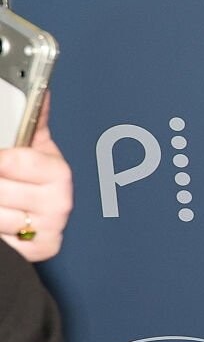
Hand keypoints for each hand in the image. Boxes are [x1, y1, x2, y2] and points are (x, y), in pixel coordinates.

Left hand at [0, 106, 72, 262]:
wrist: (42, 215)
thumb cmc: (35, 178)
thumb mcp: (34, 146)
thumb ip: (32, 119)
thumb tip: (41, 90)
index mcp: (58, 173)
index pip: (12, 162)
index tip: (1, 160)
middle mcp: (59, 203)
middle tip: (0, 181)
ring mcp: (49, 229)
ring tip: (1, 200)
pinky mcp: (40, 251)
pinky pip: (4, 241)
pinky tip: (4, 220)